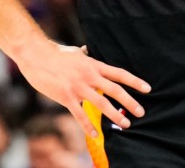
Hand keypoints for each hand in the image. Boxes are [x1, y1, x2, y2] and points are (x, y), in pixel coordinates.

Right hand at [15, 40, 150, 137]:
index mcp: (94, 65)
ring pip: (101, 104)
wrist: (37, 56)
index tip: (147, 89)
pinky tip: (96, 134)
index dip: (134, 82)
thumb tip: (89, 50)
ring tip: (126, 124)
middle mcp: (90, 76)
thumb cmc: (56, 54)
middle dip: (130, 102)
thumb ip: (85, 55)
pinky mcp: (66, 97)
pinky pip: (80, 114)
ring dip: (115, 115)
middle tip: (141, 112)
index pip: (119, 74)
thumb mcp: (76, 52)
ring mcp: (78, 88)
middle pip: (115, 90)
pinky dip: (88, 126)